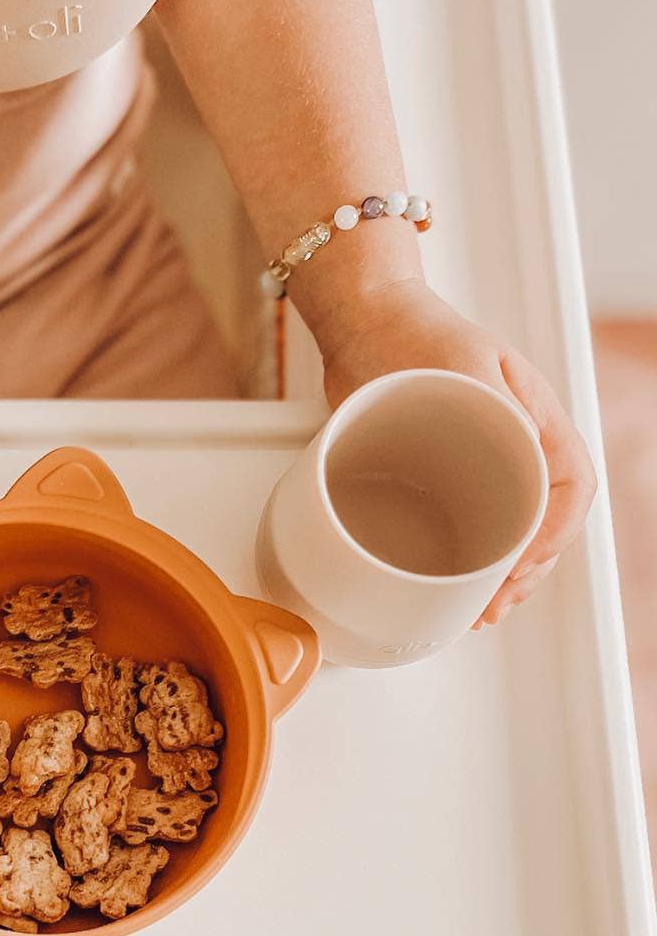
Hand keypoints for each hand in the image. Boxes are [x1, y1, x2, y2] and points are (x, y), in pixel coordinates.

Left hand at [316, 278, 596, 623]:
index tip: (521, 564)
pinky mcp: (443, 477)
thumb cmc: (413, 330)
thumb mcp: (459, 362)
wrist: (363, 323)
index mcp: (534, 418)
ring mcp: (481, 464)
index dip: (555, 532)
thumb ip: (494, 402)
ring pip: (512, 532)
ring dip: (504, 578)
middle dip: (529, 571)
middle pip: (547, 521)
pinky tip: (455, 590)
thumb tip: (525, 450)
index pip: (573, 483)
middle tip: (495, 605)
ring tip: (482, 613)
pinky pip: (472, 527)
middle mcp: (516, 445)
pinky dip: (470, 564)